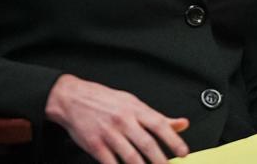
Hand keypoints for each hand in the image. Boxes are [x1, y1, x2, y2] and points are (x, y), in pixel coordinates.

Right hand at [45, 74, 189, 163]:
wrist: (73, 99)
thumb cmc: (105, 100)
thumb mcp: (133, 102)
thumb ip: (157, 117)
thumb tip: (182, 124)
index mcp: (135, 109)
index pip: (159, 124)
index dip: (173, 139)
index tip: (183, 152)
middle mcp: (123, 121)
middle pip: (147, 143)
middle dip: (161, 160)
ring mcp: (109, 134)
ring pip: (130, 156)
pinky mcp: (95, 145)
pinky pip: (110, 163)